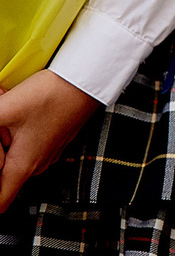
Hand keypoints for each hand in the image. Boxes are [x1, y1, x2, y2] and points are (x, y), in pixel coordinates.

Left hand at [0, 71, 101, 212]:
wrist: (86, 79)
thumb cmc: (50, 95)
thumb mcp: (4, 109)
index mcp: (23, 165)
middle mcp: (37, 165)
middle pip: (2, 175)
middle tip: (1, 124)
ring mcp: (47, 153)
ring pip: (13, 157)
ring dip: (4, 139)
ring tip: (6, 110)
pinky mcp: (52, 140)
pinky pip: (25, 145)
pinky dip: (15, 132)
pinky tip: (16, 108)